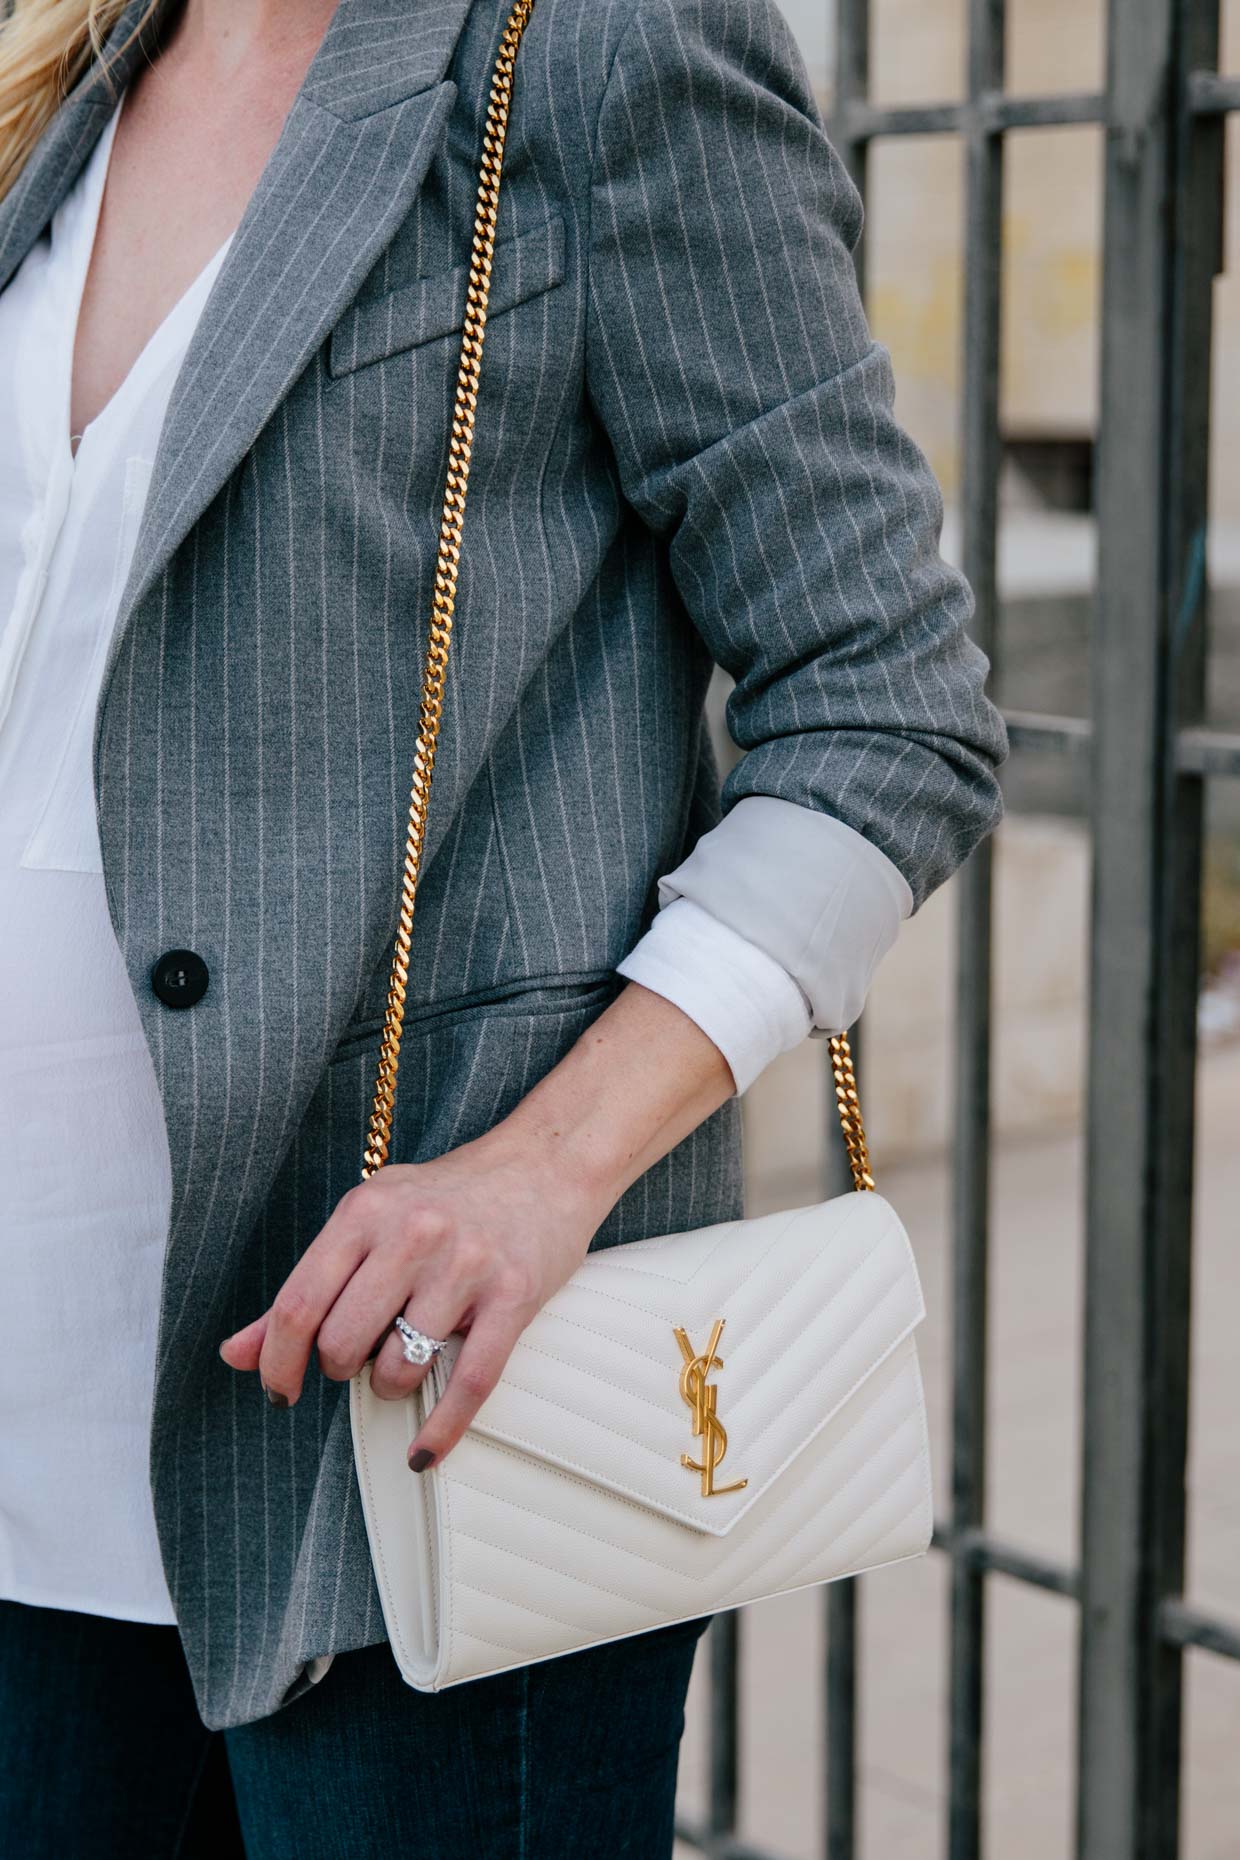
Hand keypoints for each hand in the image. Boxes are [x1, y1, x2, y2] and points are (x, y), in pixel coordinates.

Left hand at [219, 980, 734, 1467]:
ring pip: (400, 1367)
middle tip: (360, 1357)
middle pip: (343, 1344)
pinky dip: (441, 1430)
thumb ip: (307, 1285)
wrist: (546, 1164)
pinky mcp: (514, 1295)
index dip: (277, 1362)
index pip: (297, 1304)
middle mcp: (412, 1233)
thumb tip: (234, 1355)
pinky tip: (423, 1452)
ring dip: (392, 1384)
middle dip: (343, 1369)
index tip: (280, 1390)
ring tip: (407, 1359)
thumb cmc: (449, 1198)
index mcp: (366, 1211)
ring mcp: (466, 1264)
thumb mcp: (370, 1221)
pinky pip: (469, 1382)